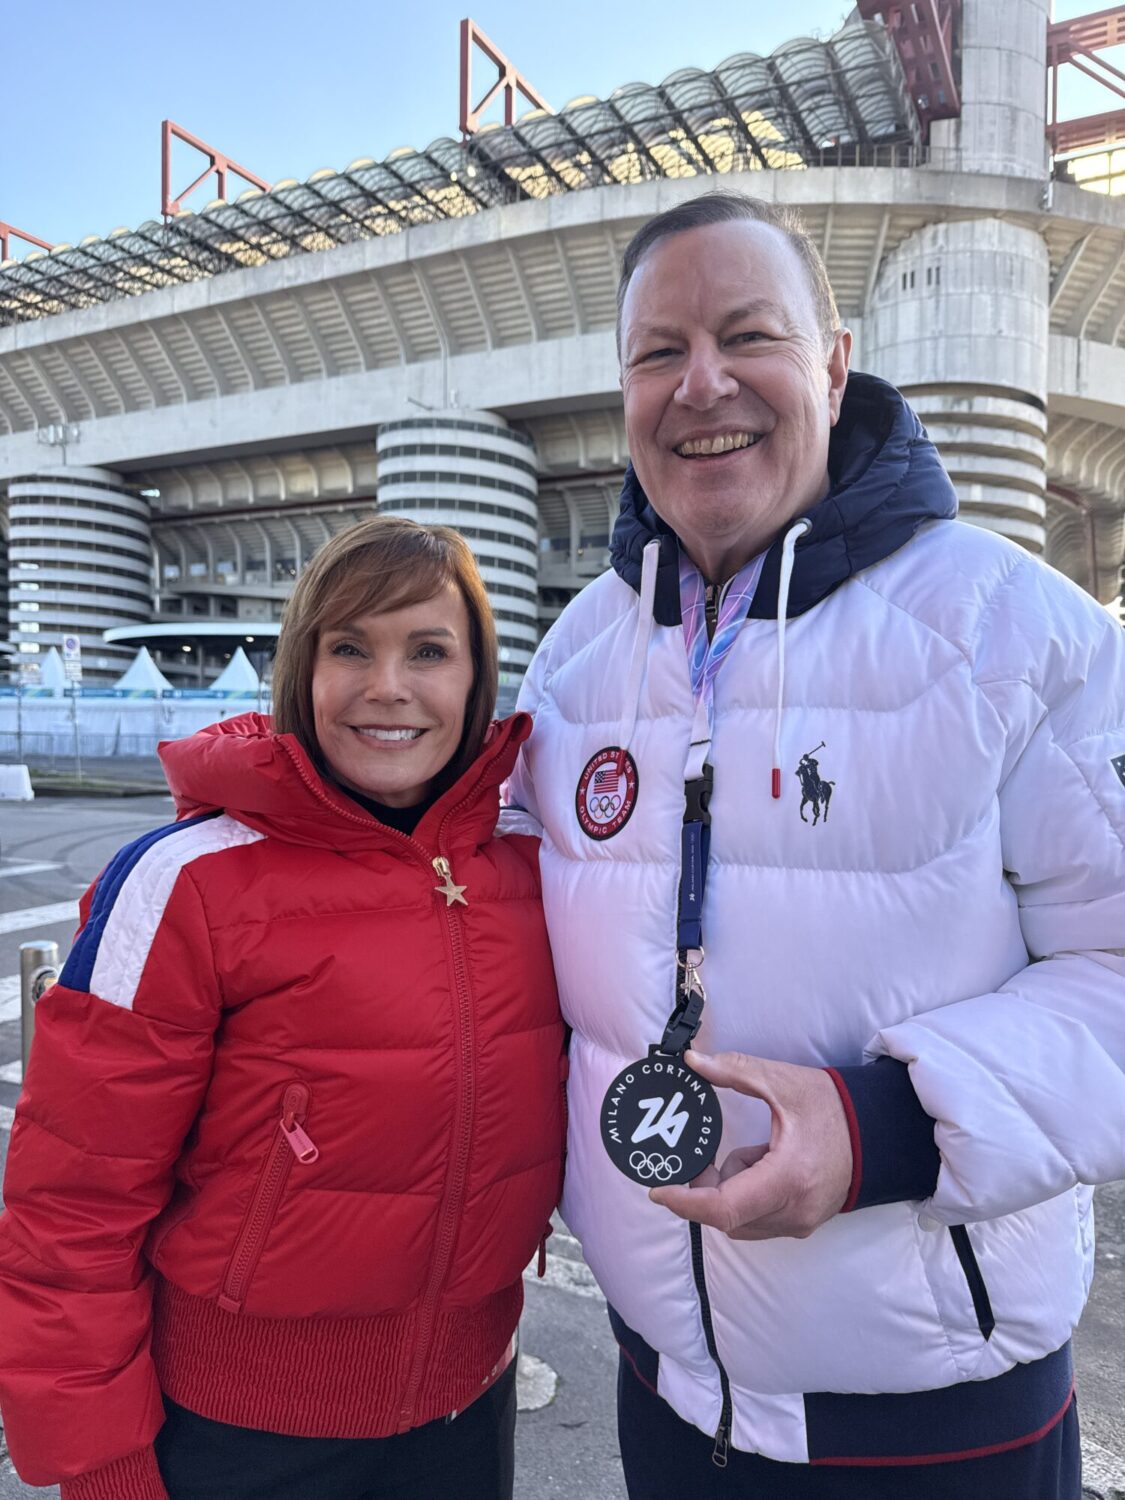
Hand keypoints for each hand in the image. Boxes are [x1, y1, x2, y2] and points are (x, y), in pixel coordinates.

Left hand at [648, 1049, 852, 1239]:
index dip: (685, 1203)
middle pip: (726, 1216)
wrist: (879, 1130)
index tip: (658, 1189)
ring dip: (726, 1192)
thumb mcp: (782, 1082)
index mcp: (788, 1177)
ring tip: (747, 1153)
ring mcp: (800, 1222)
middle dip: (704, 1188)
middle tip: (698, 1155)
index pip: (724, 1208)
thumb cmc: (834, 1107)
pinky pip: (757, 1220)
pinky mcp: (802, 1222)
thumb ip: (734, 1071)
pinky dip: (745, 1196)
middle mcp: (794, 1210)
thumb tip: (694, 1061)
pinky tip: (760, 1164)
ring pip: (740, 1222)